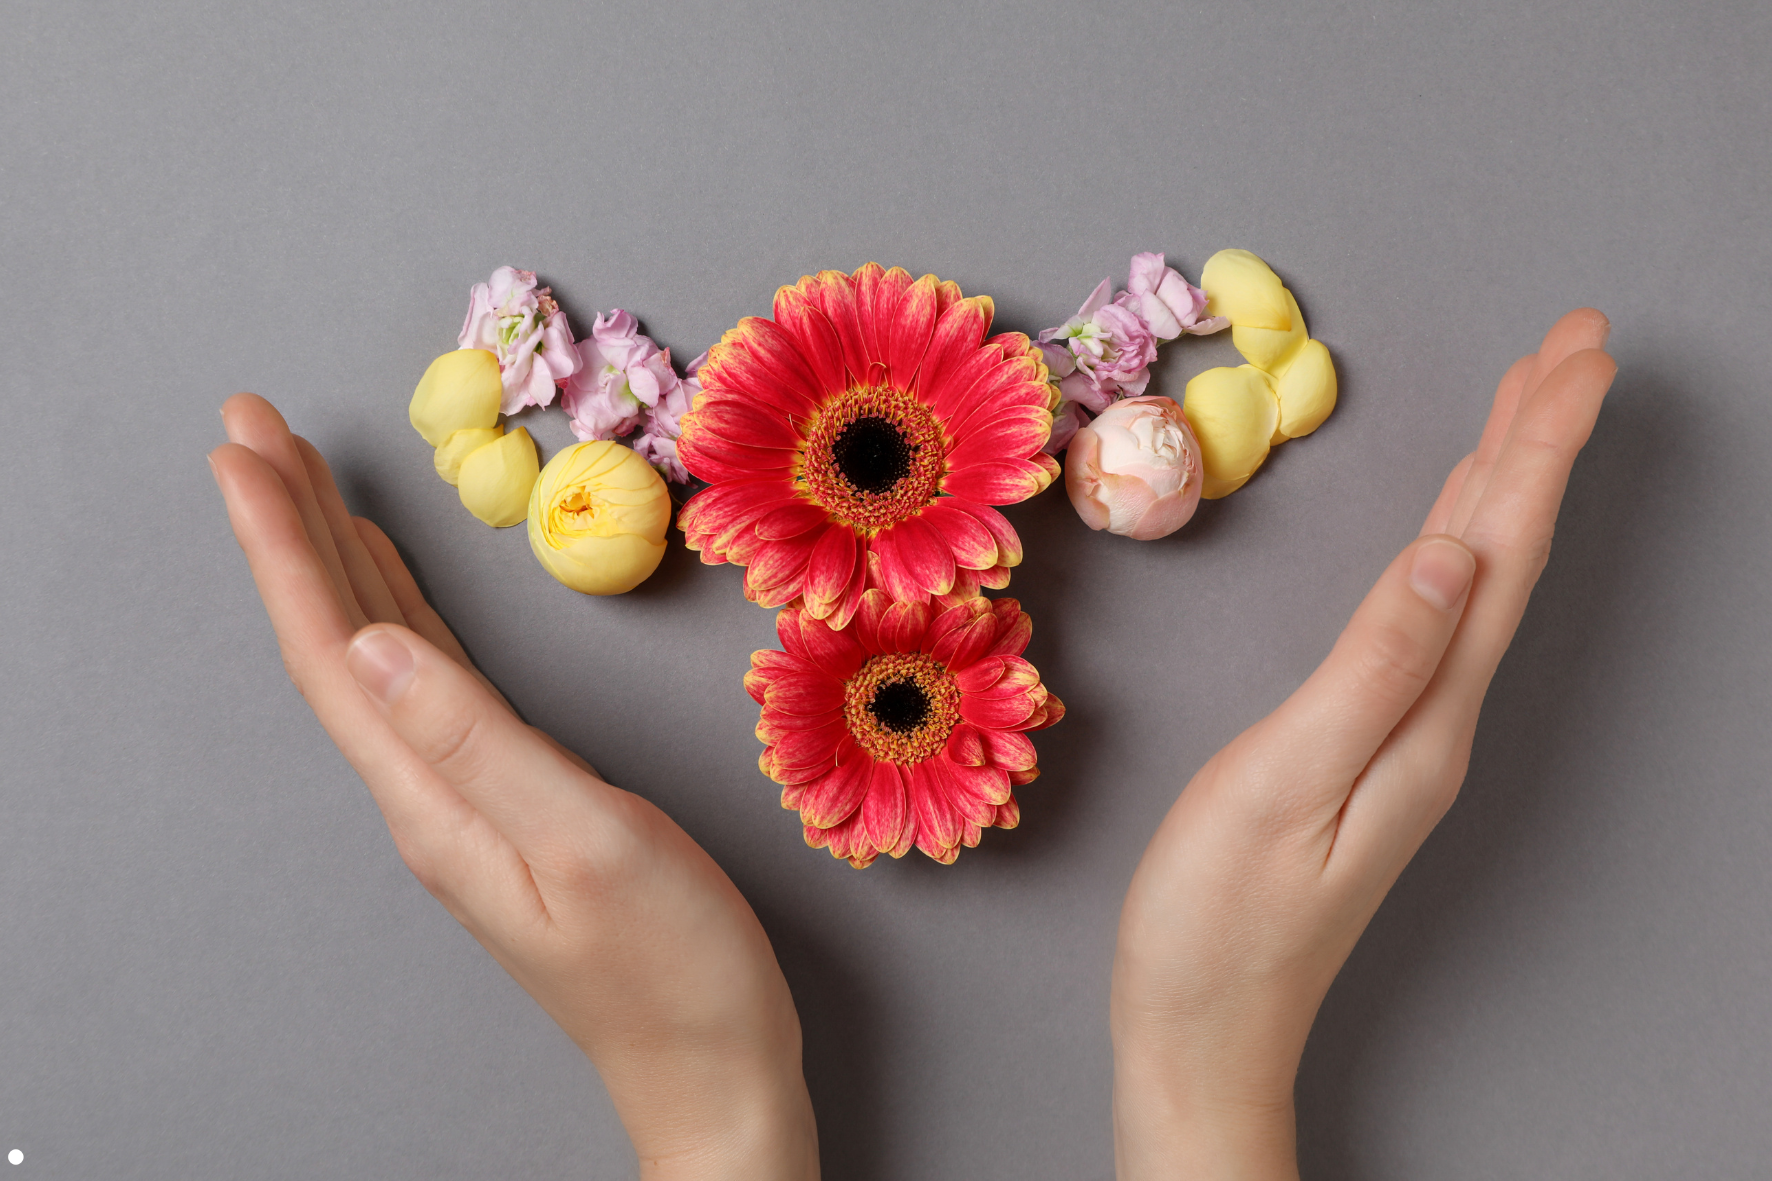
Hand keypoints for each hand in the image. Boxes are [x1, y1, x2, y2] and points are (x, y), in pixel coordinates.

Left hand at [209, 395, 818, 1179]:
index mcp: (435, 798)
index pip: (334, 650)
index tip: (246, 449)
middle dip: (290, 528)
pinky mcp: (507, 801)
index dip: (284, 545)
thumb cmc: (672, 966)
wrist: (710, 1065)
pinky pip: (428, 684)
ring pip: (378, 656)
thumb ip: (481, 742)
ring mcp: (464, 800)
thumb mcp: (587, 841)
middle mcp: (429, 794)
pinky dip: (400, 615)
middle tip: (254, 425)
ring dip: (335, 562)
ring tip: (305, 480)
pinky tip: (392, 587)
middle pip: (337, 642)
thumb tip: (378, 643)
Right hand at [1110, 310, 1616, 1178]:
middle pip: (1507, 554)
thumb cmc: (1217, 917)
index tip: (1577, 352)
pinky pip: (1437, 616)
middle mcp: (1437, 717)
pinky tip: (1453, 526)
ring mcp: (1409, 734)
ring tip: (1530, 402)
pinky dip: (1457, 546)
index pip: (1499, 552)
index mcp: (1426, 714)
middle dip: (1543, 439)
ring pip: (1477, 579)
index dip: (1538, 446)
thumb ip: (1372, 665)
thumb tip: (1451, 554)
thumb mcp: (1284, 782)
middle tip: (1578, 340)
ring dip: (1509, 483)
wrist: (1202, 1026)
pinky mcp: (1370, 745)